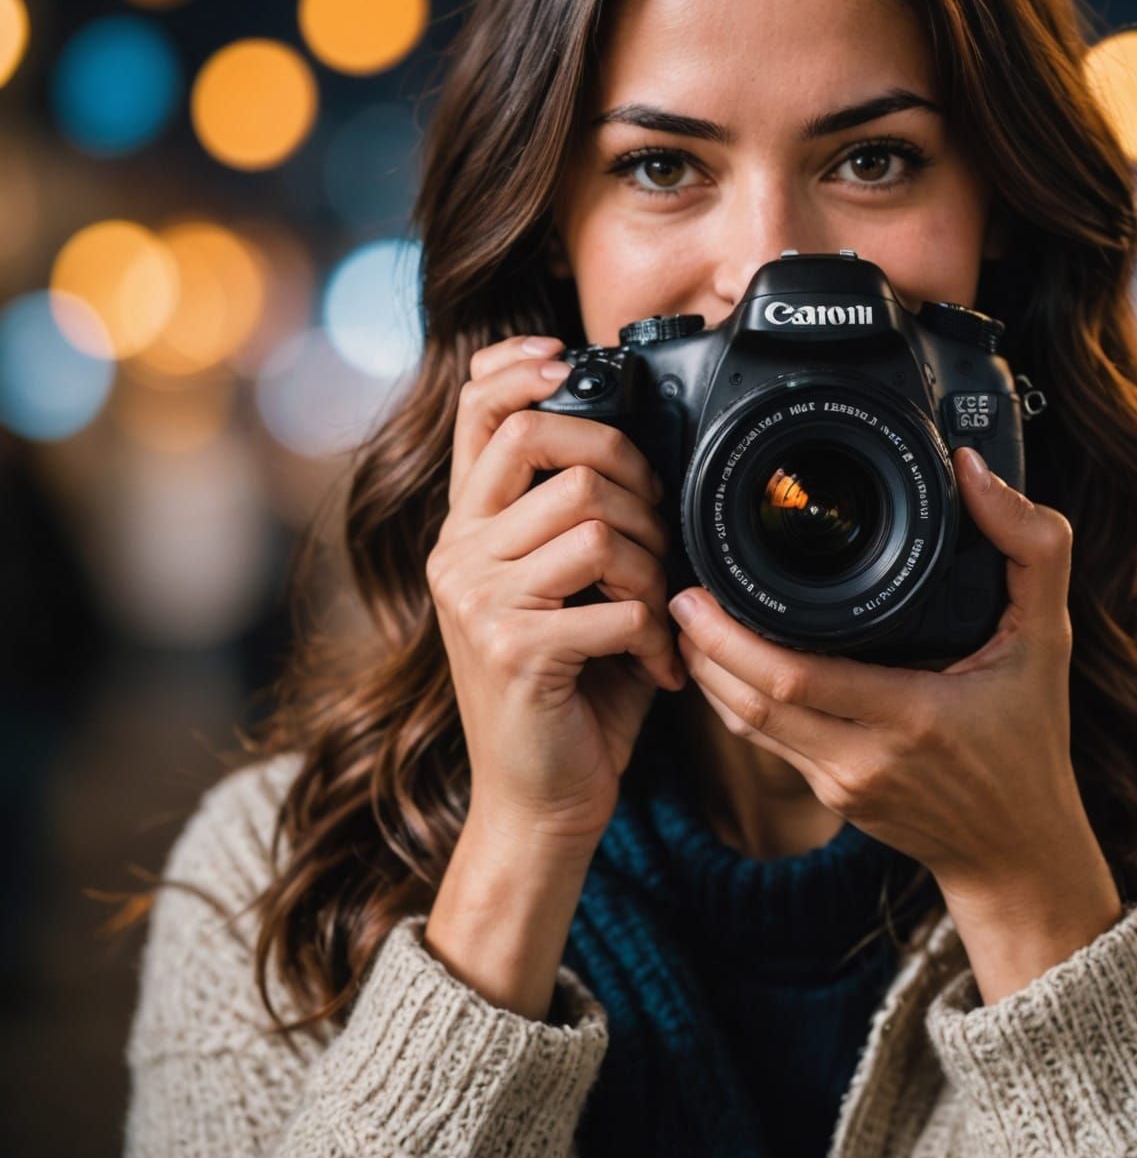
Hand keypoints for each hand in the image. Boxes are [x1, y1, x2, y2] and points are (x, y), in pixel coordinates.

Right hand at [426, 333, 685, 857]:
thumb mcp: (564, 592)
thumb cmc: (568, 690)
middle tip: (657, 530)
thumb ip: (574, 522)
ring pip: (591, 517)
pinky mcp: (512, 649)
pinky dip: (656, 630)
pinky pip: (614, 601)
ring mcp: (477, 600)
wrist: (539, 801)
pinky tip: (658, 661)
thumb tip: (635, 447)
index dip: (518, 368)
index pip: (473, 413)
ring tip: (657, 608)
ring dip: (650, 561)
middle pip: (546, 443)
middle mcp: (457, 554)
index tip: (566, 356)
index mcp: (468, 531)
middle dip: (629, 472)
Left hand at [669, 446, 1115, 924]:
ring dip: (709, 674)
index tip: (706, 584)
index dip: (734, 635)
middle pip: (754, 701)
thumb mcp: (1049, 636)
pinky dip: (733, 701)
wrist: (1018, 850)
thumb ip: (1029, 546)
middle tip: (679, 593)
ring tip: (685, 620)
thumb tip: (974, 471)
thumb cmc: (1031, 738)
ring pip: (748, 726)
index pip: (797, 677)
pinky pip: (765, 743)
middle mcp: (865, 757)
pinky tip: (719, 664)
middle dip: (705, 646)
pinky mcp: (829, 796)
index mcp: (913, 715)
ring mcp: (840, 783)